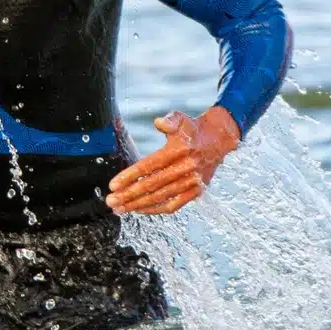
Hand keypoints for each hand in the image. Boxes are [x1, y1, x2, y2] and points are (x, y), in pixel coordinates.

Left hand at [106, 106, 239, 214]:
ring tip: (120, 208)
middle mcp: (186, 168)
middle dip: (129, 195)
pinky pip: (174, 205)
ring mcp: (192, 182)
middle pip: (152, 185)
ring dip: (138, 205)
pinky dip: (156, 209)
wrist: (219, 139)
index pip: (150, 166)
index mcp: (179, 150)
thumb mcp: (182, 119)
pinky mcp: (196, 192)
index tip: (114, 185)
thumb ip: (170, 120)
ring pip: (161, 197)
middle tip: (111, 201)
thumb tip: (158, 122)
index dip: (130, 176)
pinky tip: (140, 210)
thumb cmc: (193, 129)